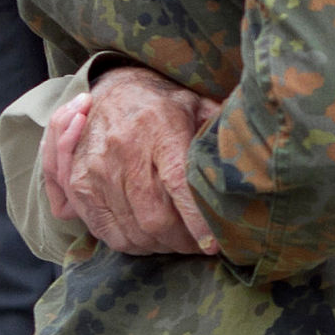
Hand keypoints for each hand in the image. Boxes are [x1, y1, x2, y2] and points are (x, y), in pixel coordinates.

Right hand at [44, 64, 221, 255]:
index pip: (179, 185)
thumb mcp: (195, 104)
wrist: (110, 89)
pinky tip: (150, 240)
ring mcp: (97, 170)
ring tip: (179, 244)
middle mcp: (125, 151)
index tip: (214, 244)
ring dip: (160, 246)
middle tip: (200, 246)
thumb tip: (256, 147)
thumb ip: (219, 128)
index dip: (196, 220)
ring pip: (132, 229)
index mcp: (160, 130)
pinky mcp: (79, 185)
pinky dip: (131, 244)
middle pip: (155, 217)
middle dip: (182, 241)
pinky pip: (106, 232)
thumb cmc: (162, 102)